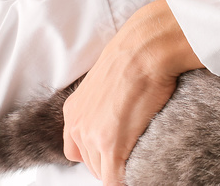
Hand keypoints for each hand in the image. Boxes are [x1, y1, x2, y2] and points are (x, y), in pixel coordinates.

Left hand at [62, 0, 192, 184]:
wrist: (146, 47)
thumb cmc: (134, 55)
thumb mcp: (106, 80)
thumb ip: (102, 103)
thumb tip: (116, 114)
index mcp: (74, 111)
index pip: (78, 150)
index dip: (98, 154)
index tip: (115, 152)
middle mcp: (78, 125)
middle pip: (91, 164)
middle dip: (111, 163)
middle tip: (133, 154)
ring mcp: (92, 137)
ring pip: (104, 173)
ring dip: (121, 170)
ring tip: (140, 158)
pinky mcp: (111, 145)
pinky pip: (116, 179)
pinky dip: (129, 179)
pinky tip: (142, 170)